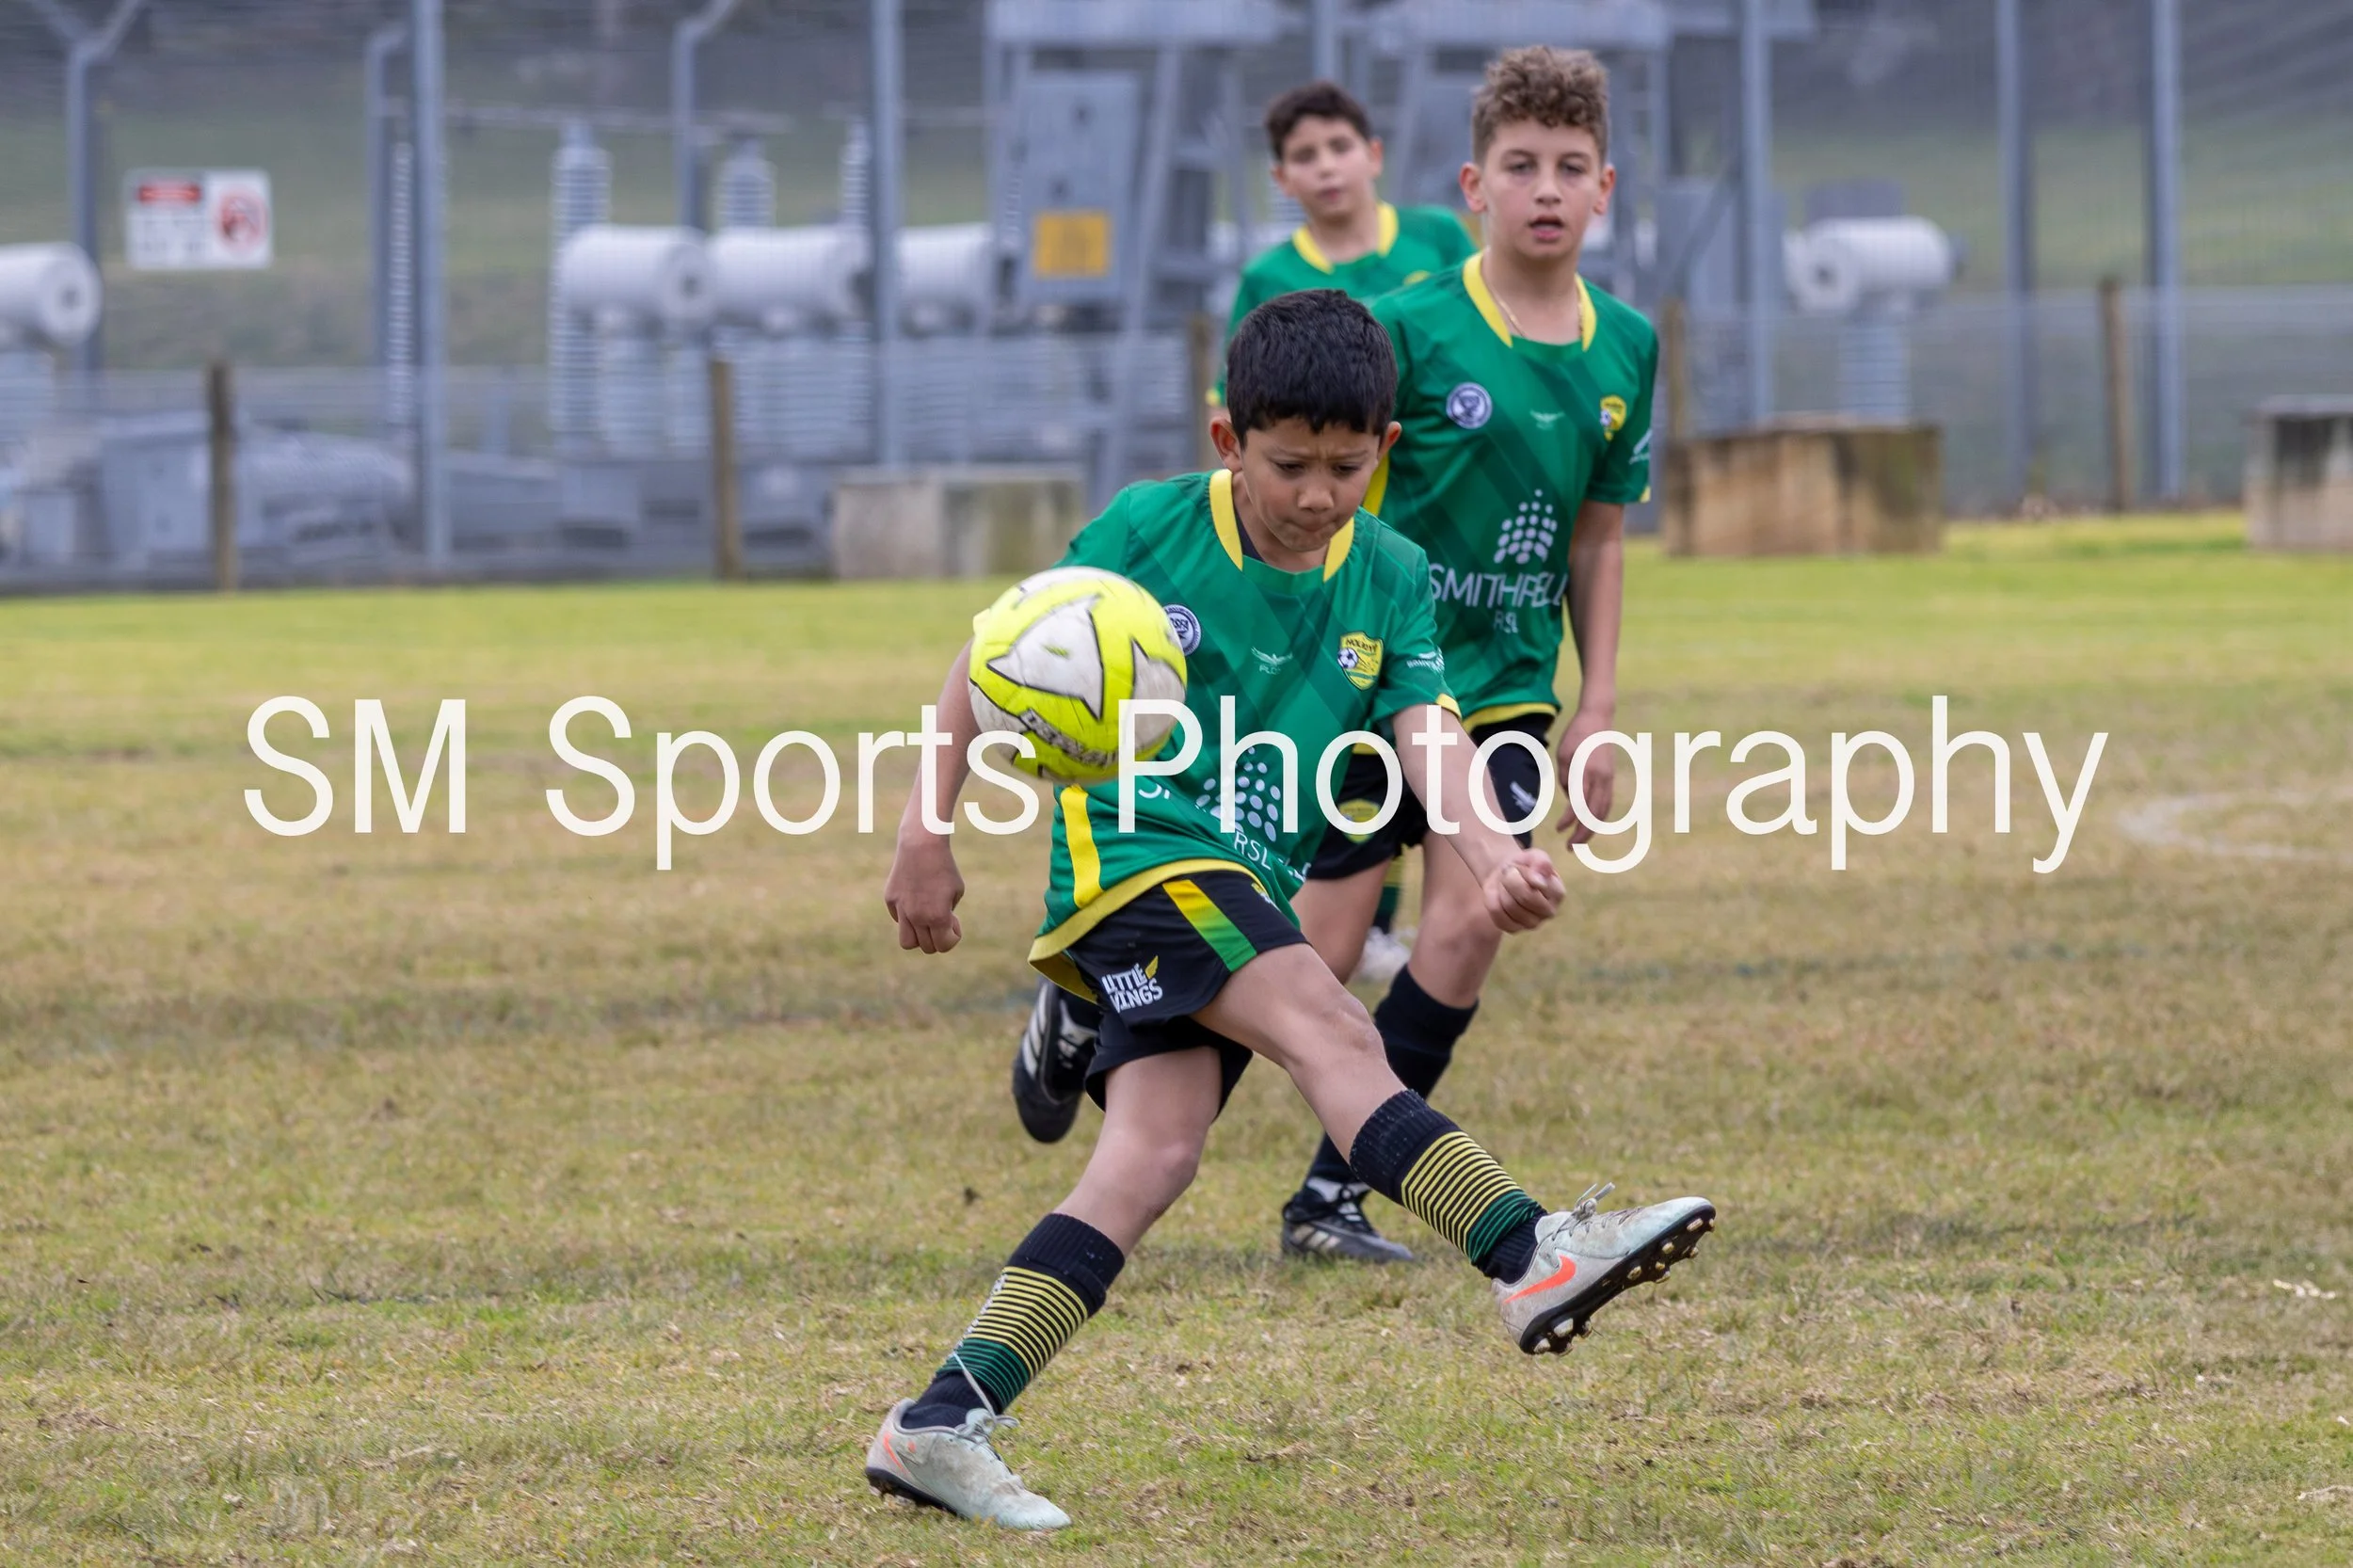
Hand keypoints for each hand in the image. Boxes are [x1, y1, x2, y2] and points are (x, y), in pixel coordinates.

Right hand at [884, 834, 963, 953]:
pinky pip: (899, 919)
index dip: (952, 937)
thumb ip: (947, 916)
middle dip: (937, 937)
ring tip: (926, 921)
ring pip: (907, 942)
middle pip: (926, 947)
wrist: (921, 844)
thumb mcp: (956, 892)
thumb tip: (936, 931)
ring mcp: (900, 909)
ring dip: (918, 937)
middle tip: (941, 918)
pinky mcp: (890, 900)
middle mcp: (917, 916)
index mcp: (937, 916)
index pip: (944, 946)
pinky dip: (908, 917)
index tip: (954, 920)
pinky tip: (915, 898)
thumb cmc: (944, 867)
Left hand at [1484, 847, 1563, 931]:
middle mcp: (1549, 912)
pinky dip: (1492, 900)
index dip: (1521, 872)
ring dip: (1501, 888)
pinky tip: (1498, 894)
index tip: (1521, 866)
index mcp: (1558, 893)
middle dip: (1510, 880)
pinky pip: (1497, 915)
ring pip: (1508, 906)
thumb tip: (1539, 881)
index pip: (1536, 885)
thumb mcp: (1535, 855)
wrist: (1507, 874)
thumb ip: (1541, 862)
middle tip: (1510, 873)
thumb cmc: (1525, 865)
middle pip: (1524, 898)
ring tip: (1505, 883)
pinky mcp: (1514, 929)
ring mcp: (1532, 923)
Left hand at [1554, 707, 1615, 841]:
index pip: (1579, 805)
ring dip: (1592, 829)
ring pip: (1603, 811)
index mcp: (1587, 772)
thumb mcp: (1563, 755)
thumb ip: (1566, 779)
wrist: (1598, 719)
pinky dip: (1599, 817)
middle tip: (1570, 848)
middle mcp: (1601, 778)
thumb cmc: (1575, 735)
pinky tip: (1590, 826)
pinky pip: (1607, 803)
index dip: (1569, 821)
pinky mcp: (1611, 778)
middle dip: (1583, 834)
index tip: (1559, 830)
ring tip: (1579, 842)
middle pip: (1595, 814)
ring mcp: (1609, 779)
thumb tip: (1571, 800)